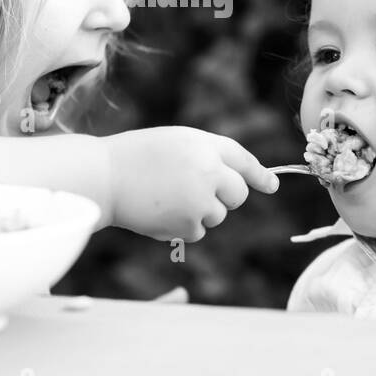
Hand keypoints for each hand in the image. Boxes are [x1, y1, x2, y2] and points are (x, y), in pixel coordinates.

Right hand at [104, 127, 278, 240]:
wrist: (104, 177)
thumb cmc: (133, 157)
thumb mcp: (175, 143)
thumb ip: (205, 157)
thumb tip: (233, 183)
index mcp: (205, 145)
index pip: (242, 160)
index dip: (260, 175)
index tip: (272, 185)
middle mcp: (210, 171)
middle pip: (237, 194)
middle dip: (224, 197)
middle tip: (194, 192)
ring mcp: (200, 200)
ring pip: (216, 216)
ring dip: (198, 213)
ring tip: (165, 199)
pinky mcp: (188, 224)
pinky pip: (197, 232)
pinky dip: (181, 228)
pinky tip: (158, 213)